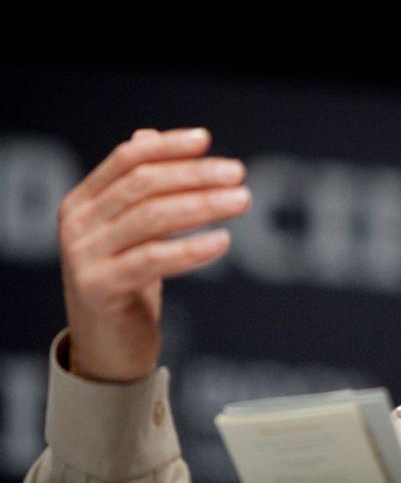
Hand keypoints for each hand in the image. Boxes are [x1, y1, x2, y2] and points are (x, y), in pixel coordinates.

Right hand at [57, 128, 250, 381]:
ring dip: (203, 205)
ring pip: (152, 217)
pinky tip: (224, 242)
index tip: (206, 140)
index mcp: (83, 201)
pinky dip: (192, 248)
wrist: (108, 347)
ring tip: (241, 201)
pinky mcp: (101, 288)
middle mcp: (77, 224)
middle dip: (195, 175)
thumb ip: (138, 187)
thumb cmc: (127, 281)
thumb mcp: (132, 231)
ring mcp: (84, 256)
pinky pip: (153, 260)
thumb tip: (150, 134)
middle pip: (143, 184)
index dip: (168, 146)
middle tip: (238, 174)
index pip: (127, 159)